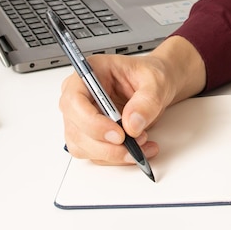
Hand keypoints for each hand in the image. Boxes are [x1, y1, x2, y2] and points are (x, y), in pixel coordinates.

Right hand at [59, 36, 205, 164]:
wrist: (156, 87)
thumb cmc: (150, 76)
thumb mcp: (156, 81)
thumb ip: (146, 101)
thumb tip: (132, 124)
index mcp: (91, 72)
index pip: (74, 100)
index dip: (91, 121)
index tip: (117, 134)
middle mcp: (81, 95)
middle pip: (76, 128)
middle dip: (105, 144)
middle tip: (134, 146)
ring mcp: (82, 117)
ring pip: (83, 146)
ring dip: (113, 153)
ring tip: (142, 145)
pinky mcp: (91, 135)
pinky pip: (96, 154)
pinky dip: (118, 157)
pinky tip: (139, 149)